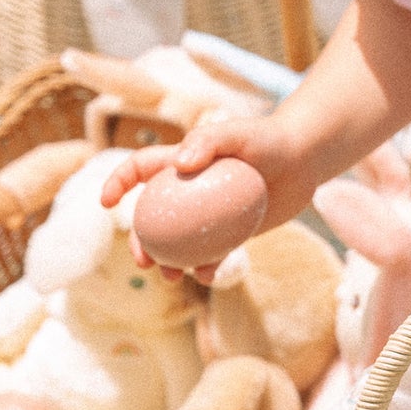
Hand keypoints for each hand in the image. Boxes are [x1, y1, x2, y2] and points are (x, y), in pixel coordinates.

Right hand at [100, 114, 316, 284]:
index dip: (118, 183)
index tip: (106, 203)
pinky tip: (207, 275)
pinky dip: (207, 267)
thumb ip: (209, 142)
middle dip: (140, 242)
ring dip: (169, 262)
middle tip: (144, 260)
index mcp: (181, 162)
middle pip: (153, 218)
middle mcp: (190, 191)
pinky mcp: (233, 232)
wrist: (304, 160)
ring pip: (179, 243)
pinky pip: (213, 255)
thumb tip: (179, 165)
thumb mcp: (238, 133)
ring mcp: (210, 215)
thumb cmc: (268, 138)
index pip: (140, 169)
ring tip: (171, 276)